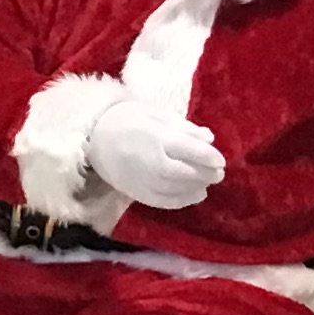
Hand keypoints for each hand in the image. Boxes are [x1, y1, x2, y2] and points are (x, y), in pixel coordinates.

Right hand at [87, 100, 225, 209]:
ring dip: (196, 188)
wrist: (92, 136)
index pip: (191, 151)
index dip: (210, 157)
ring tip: (207, 184)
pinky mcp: (135, 191)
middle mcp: (151, 161)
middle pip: (185, 172)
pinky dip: (181, 201)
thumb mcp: (156, 113)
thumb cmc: (127, 118)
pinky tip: (194, 195)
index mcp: (157, 137)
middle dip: (205, 174)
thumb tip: (209, 139)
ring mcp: (141, 179)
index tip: (221, 161)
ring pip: (175, 189)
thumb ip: (183, 127)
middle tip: (218, 174)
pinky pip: (162, 201)